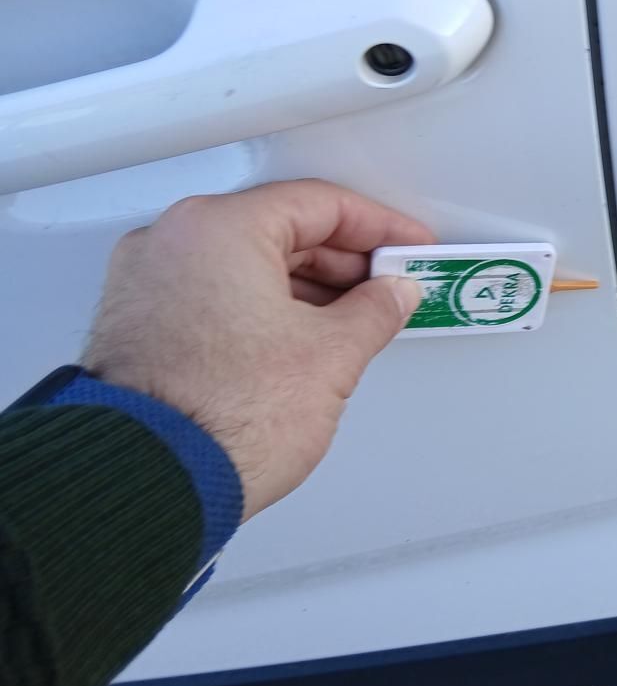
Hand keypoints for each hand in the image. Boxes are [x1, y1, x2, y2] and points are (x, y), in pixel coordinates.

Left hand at [83, 179, 432, 520]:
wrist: (152, 480)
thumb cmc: (221, 415)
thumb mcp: (332, 354)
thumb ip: (375, 310)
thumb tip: (390, 296)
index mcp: (220, 228)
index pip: (320, 204)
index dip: (379, 227)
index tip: (407, 246)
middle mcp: (173, 242)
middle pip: (280, 229)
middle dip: (343, 261)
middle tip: (389, 286)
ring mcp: (148, 283)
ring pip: (246, 264)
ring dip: (306, 288)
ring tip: (353, 323)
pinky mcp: (139, 326)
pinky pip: (216, 295)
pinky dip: (264, 308)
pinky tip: (301, 340)